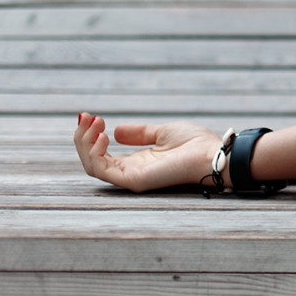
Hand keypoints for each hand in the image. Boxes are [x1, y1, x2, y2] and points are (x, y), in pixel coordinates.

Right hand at [74, 112, 223, 192]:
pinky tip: (102, 135)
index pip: (101, 155)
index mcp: (137, 162)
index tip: (90, 116)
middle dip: (82, 137)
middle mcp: (130, 172)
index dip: (90, 136)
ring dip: (85, 142)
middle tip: (86, 116)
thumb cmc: (196, 144)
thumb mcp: (162, 133)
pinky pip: (101, 170)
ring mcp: (131, 178)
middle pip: (91, 160)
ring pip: (91, 166)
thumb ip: (140, 134)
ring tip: (95, 122)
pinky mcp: (134, 180)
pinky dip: (95, 152)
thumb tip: (115, 130)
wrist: (212, 153)